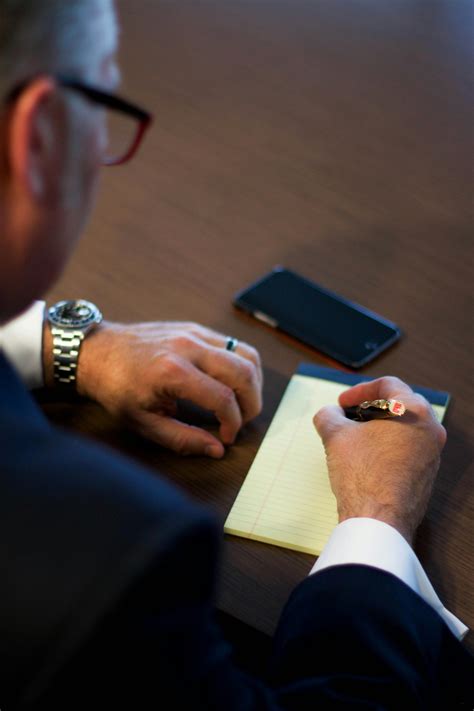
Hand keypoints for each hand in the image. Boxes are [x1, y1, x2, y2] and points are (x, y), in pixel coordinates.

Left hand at [44, 320, 261, 457]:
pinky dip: (241, 365)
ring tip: (242, 402)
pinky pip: (233, 344)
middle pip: (244, 372)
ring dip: (252, 382)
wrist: (97, 352)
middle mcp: (188, 347)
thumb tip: (216, 449)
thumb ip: (183, 438)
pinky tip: (231, 383)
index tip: (226, 437)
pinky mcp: (196, 328)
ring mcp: (194, 333)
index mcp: (173, 372)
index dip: (233, 424)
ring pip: (246, 353)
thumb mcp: (143, 422)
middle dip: (252, 403)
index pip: (223, 399)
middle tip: (242, 421)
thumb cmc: (115, 387)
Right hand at [313, 376, 446, 543]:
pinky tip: (366, 458)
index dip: (359, 390)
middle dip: (371, 407)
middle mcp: (429, 430)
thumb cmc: (362, 475)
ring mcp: (431, 454)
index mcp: (414, 412)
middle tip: (349, 416)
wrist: (377, 520)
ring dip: (379, 427)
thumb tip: (329, 414)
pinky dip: (387, 446)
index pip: (388, 385)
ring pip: (405, 428)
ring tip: (354, 438)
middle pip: (400, 404)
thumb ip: (328, 415)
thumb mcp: (334, 435)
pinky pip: (407, 450)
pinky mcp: (426, 475)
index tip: (342, 403)